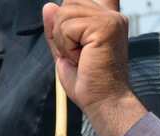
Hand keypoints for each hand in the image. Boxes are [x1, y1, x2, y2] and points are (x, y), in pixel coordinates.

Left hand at [42, 0, 144, 135]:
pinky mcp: (105, 26)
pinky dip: (66, 46)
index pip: (77, 0)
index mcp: (106, 18)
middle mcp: (111, 15)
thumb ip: (57, 28)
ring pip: (64, 13)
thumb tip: (48, 6)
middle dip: (61, 30)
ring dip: (63, 40)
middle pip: (68, 3)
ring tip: (80, 57)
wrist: (103, 101)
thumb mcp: (65, 50)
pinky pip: (67, 27)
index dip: (66, 15)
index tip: (71, 36)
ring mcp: (110, 19)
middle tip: (77, 53)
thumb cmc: (87, 81)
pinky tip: (81, 58)